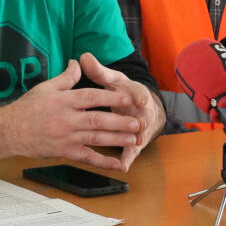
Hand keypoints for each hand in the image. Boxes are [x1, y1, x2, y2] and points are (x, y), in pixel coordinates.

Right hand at [3, 59, 141, 171]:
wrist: (9, 131)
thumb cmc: (27, 108)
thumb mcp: (46, 87)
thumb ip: (66, 77)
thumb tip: (78, 62)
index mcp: (64, 100)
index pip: (92, 96)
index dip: (111, 96)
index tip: (128, 97)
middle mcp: (67, 119)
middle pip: (98, 119)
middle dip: (120, 121)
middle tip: (138, 123)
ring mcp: (67, 137)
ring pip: (96, 138)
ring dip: (116, 140)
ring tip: (133, 139)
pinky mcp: (64, 152)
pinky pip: (87, 158)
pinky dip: (103, 162)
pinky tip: (118, 164)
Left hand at [78, 52, 163, 169]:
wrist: (142, 107)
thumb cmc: (124, 92)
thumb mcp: (113, 80)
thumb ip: (98, 72)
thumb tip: (83, 58)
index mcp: (134, 93)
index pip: (138, 93)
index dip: (138, 96)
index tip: (138, 100)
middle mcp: (140, 112)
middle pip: (140, 117)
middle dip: (138, 121)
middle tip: (138, 125)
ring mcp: (138, 129)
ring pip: (137, 136)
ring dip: (134, 141)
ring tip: (134, 146)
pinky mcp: (134, 142)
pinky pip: (130, 152)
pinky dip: (127, 159)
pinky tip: (123, 167)